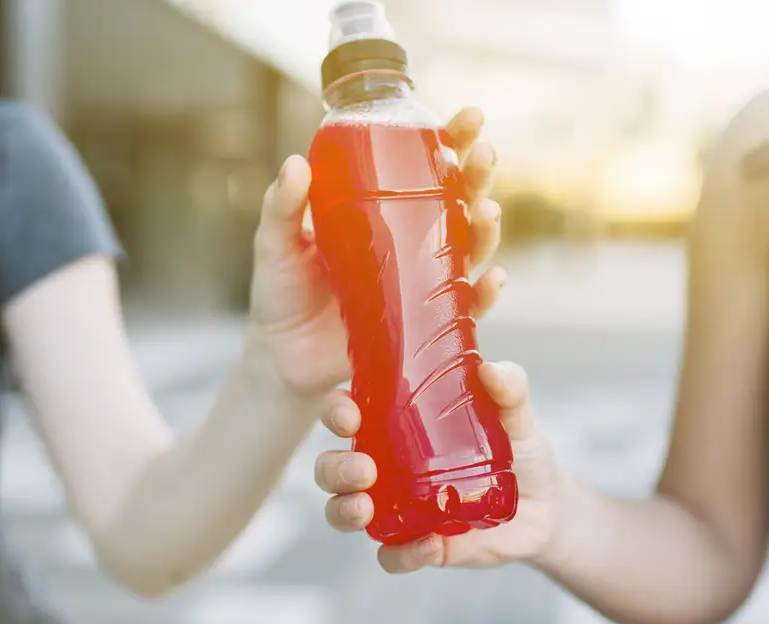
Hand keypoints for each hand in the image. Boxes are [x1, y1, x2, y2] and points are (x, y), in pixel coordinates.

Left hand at [245, 108, 505, 398]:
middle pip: (459, 201)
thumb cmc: (280, 293)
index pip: (424, 166)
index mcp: (379, 210)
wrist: (282, 359)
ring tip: (488, 211)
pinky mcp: (423, 324)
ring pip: (470, 249)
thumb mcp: (275, 245)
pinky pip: (463, 308)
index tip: (469, 119)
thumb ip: (282, 207)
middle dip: (478, 176)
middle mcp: (409, 241)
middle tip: (484, 155)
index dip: (452, 141)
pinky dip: (484, 294)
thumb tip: (296, 165)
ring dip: (487, 229)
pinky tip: (493, 280)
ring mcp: (420, 282)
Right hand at [314, 361, 564, 572]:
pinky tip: (429, 545)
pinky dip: (402, 554)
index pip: (347, 412)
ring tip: (365, 510)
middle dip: (334, 469)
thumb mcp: (517, 417)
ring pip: (344, 511)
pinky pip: (392, 555)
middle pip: (332, 466)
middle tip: (363, 470)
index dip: (335, 411)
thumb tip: (492, 370)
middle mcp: (386, 465)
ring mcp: (396, 508)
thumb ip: (510, 391)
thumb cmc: (520, 450)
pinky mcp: (416, 544)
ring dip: (343, 511)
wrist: (546, 508)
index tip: (348, 415)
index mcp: (396, 424)